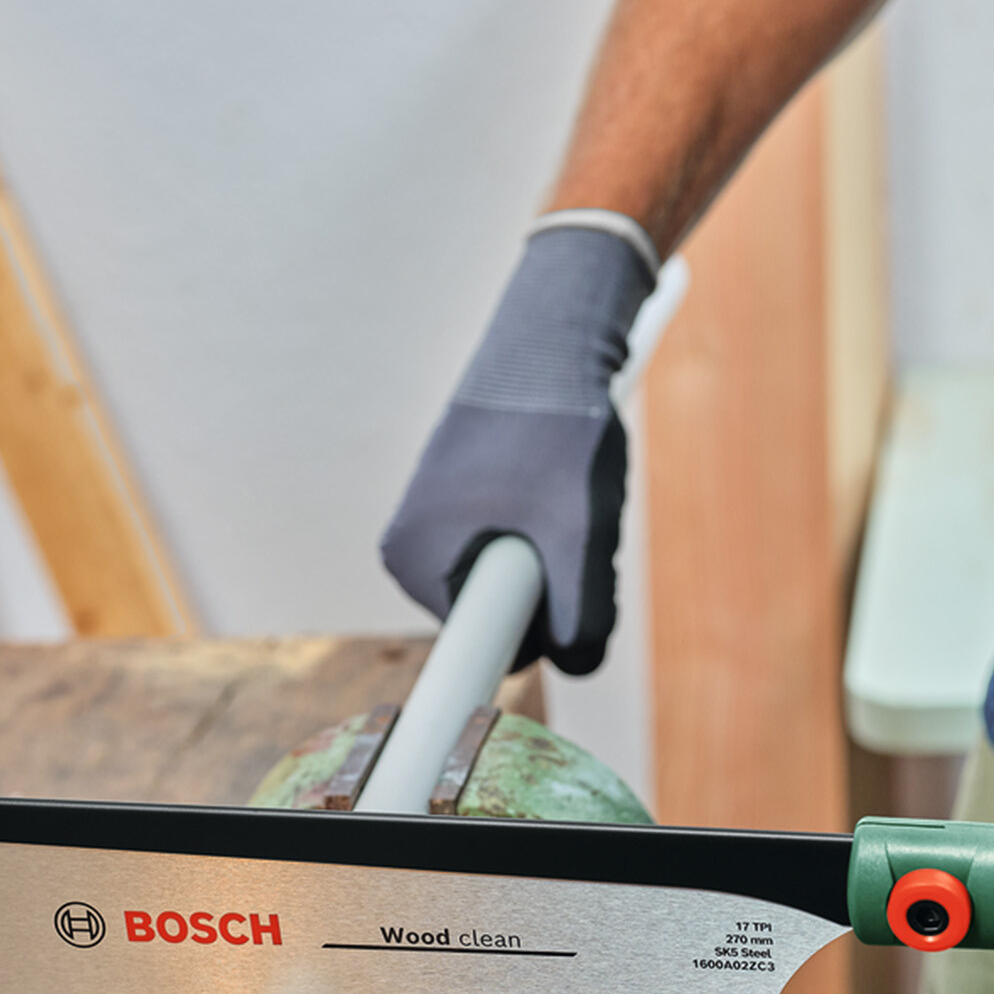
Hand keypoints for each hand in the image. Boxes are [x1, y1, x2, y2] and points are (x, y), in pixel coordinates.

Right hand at [380, 220, 655, 673]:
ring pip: (518, 577)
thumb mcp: (579, 529)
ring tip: (567, 489)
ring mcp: (438, 518)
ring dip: (559, 552)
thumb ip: (582, 613)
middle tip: (575, 522)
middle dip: (552, 585)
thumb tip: (579, 665)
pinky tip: (561, 476)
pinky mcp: (466, 496)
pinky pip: (517, 541)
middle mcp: (411, 545)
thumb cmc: (557, 424)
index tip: (553, 615)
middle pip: (503, 615)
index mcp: (414, 560)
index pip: (477, 650)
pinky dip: (553, 523)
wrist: (553, 329)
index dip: (529, 639)